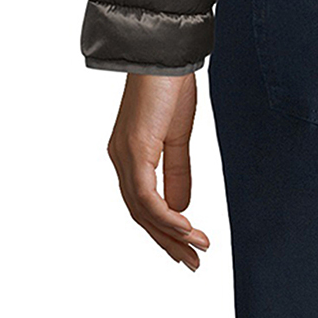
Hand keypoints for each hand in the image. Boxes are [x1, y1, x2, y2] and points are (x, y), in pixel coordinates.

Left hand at [106, 73, 210, 270]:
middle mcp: (120, 160)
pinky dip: (166, 216)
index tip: (189, 248)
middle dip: (168, 242)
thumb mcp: (179, 136)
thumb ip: (178, 171)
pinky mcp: (135, 150)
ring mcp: (124, 157)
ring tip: (196, 249)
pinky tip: (186, 227)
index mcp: (129, 156)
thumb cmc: (171, 86)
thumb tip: (181, 207)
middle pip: (140, 215)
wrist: (165, 54)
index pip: (143, 205)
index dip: (165, 230)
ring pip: (142, 211)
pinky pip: (147, 196)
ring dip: (171, 234)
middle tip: (193, 263)